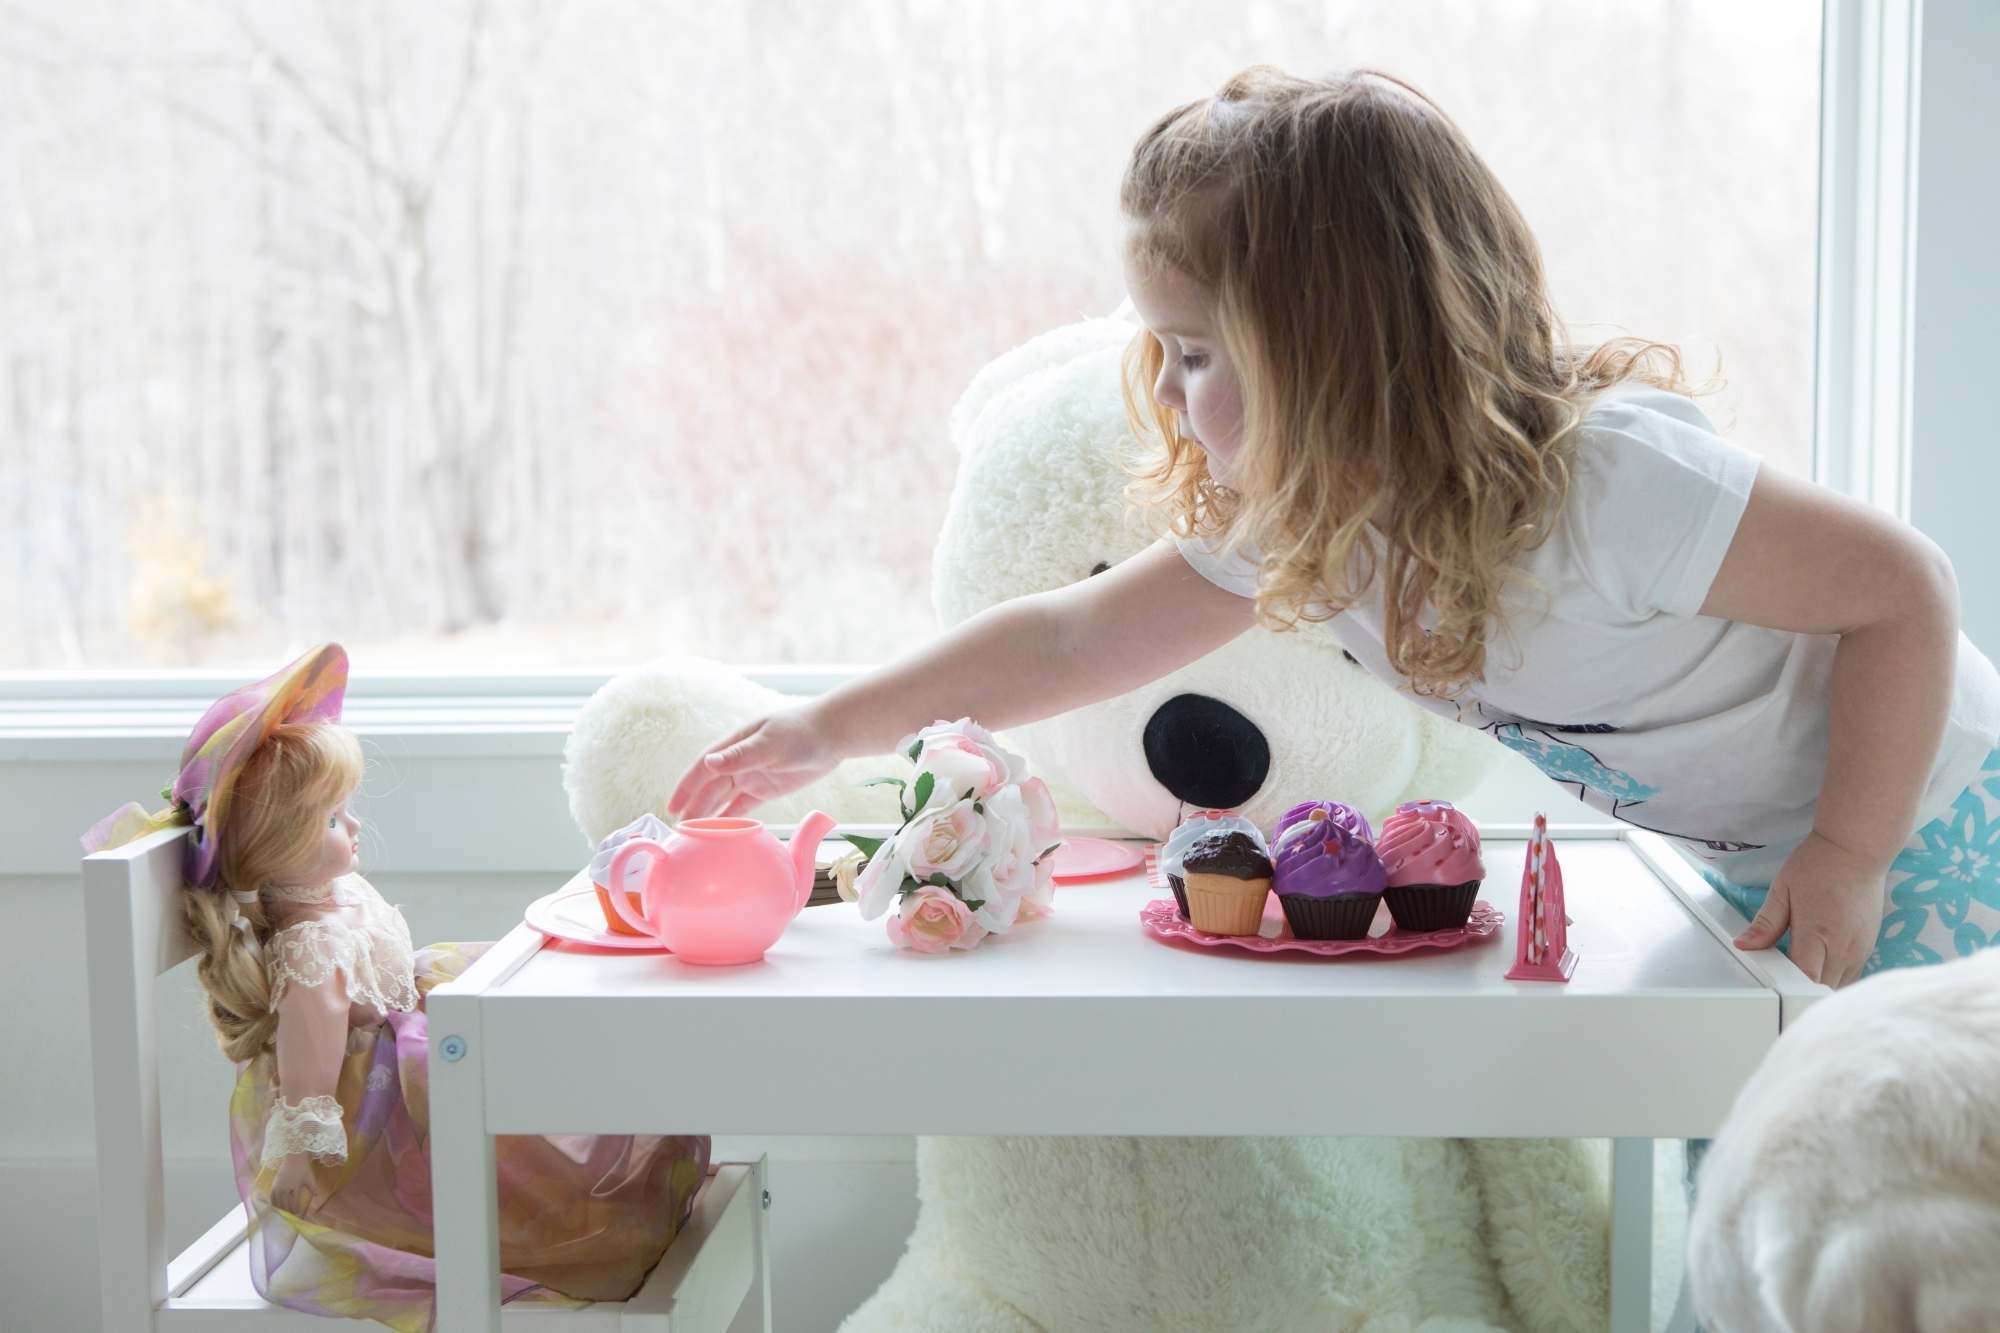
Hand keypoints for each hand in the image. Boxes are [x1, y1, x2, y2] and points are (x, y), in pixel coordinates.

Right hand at [270, 1153, 321, 1216]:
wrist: (294, 1157)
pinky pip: (272, 1197)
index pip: (295, 1203)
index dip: (296, 1210)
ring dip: (281, 1209)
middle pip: (286, 1204)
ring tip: (284, 1213)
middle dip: (289, 1211)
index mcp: (295, 1187)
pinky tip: (276, 1207)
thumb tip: (316, 1197)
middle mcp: (285, 1188)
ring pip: (278, 1202)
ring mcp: (278, 1187)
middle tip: (291, 1216)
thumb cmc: (304, 1168)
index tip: (298, 1214)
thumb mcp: (310, 1178)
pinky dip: (274, 1203)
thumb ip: (313, 1188)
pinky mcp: (274, 1184)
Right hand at [666, 704, 840, 820]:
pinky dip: (732, 820)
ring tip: (695, 837)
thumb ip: (741, 756)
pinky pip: (743, 808)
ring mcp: (751, 776)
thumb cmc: (800, 731)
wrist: (831, 735)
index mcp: (733, 746)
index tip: (672, 807)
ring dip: (709, 816)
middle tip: (680, 833)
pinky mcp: (766, 790)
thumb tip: (709, 762)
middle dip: (694, 808)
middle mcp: (738, 762)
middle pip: (710, 789)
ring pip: (724, 800)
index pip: (703, 769)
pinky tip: (722, 835)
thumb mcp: (770, 743)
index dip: (686, 787)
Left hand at [1733, 831, 1888, 986]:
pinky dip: (1833, 979)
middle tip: (1779, 981)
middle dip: (1800, 991)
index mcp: (1818, 932)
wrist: (1857, 850)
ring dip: (1818, 987)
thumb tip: (1744, 945)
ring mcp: (1860, 950)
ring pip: (1838, 987)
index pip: (1804, 977)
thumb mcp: (1782, 889)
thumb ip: (1765, 923)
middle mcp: (1843, 946)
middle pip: (1821, 988)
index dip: (1786, 986)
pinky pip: (1851, 977)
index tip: (1770, 982)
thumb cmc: (1819, 865)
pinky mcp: (1868, 948)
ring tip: (1798, 974)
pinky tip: (1818, 968)